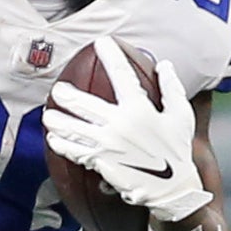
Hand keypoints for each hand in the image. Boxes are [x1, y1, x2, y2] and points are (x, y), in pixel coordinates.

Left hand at [46, 56, 209, 224]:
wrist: (172, 188)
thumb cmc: (177, 150)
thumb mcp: (181, 116)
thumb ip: (172, 88)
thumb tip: (163, 64)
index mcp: (140, 109)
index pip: (122, 74)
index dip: (111, 55)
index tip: (101, 42)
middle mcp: (120, 124)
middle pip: (84, 103)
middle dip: (67, 94)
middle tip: (58, 90)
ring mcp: (107, 144)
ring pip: (73, 128)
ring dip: (57, 121)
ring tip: (48, 116)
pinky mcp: (100, 162)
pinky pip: (75, 151)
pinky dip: (62, 145)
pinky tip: (54, 140)